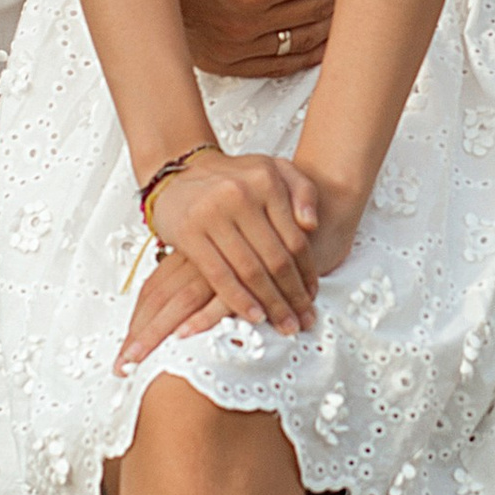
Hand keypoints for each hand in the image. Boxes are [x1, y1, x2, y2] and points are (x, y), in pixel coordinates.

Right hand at [118, 148, 319, 364]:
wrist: (180, 171)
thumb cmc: (233, 177)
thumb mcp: (275, 169)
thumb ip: (303, 191)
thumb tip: (311, 225)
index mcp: (267, 182)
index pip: (294, 239)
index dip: (307, 273)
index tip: (313, 297)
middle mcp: (241, 196)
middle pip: (275, 259)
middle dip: (292, 296)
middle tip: (304, 320)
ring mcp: (213, 215)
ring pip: (250, 271)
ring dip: (271, 303)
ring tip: (284, 325)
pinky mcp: (189, 233)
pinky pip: (219, 275)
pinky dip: (238, 299)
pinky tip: (254, 316)